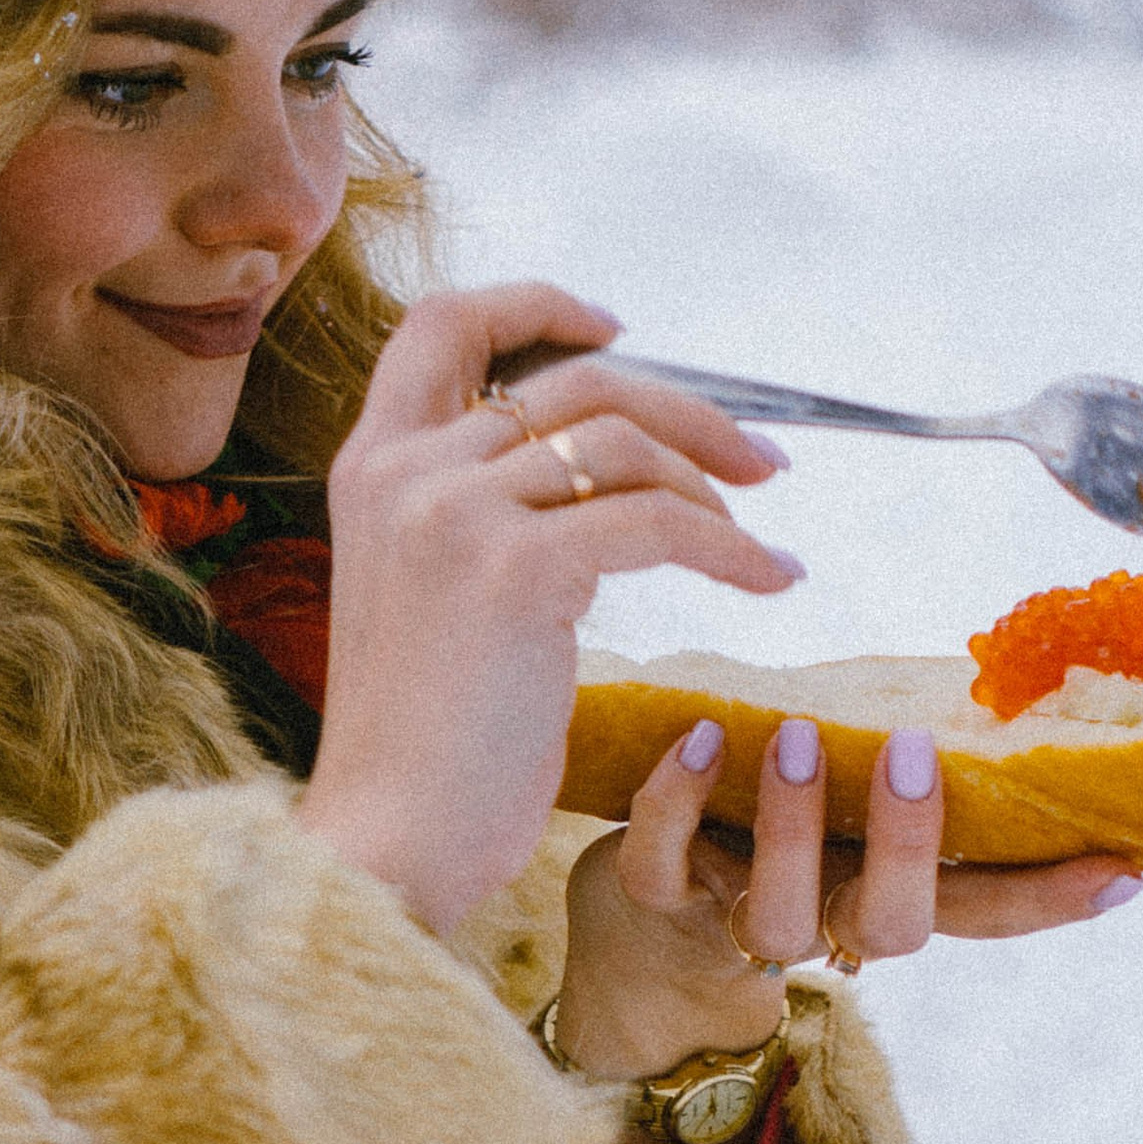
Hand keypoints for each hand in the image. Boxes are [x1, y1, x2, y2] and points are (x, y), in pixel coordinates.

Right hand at [296, 283, 799, 935]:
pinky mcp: (514, 570)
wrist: (389, 838)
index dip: (535, 304)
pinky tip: (770, 579)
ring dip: (715, 484)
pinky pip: (657, 523)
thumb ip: (480, 514)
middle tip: (759, 458)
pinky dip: (731, 547)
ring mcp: (454, 512)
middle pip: (573, 379)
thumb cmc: (426, 743)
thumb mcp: (430, 593)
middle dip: (685, 409)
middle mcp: (405, 470)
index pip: (442, 323)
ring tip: (760, 540)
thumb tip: (597, 468)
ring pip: (623, 438)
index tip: (615, 325)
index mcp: (372, 466)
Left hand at [556, 712, 1142, 1080]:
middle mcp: (830, 921)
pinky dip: (674, 802)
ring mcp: (742, 923)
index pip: (989, 909)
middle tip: (913, 753)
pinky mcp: (656, 907)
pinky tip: (696, 735)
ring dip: (793, 822)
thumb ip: (906, 761)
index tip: (1124, 867)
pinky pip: (663, 869)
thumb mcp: (847, 807)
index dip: (1053, 898)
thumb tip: (1009, 674)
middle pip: (896, 927)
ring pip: (781, 915)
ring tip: (797, 734)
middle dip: (910, 844)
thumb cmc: (770, 837)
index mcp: (889, 896)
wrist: (636, 940)